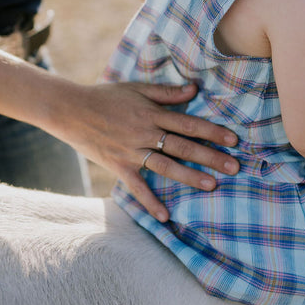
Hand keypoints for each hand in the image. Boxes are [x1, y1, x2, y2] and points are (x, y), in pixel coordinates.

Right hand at [51, 80, 237, 220]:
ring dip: (189, 176)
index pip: (188, 123)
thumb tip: (194, 89)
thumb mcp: (138, 88)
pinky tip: (165, 216)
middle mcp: (144, 133)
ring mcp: (131, 151)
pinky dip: (150, 202)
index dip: (212, 131)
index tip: (233, 139)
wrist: (70, 110)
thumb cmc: (106, 96)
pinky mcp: (118, 166)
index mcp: (152, 113)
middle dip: (210, 157)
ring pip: (165, 166)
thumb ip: (167, 92)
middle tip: (234, 167)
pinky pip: (136, 187)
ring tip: (212, 185)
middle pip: (182, 146)